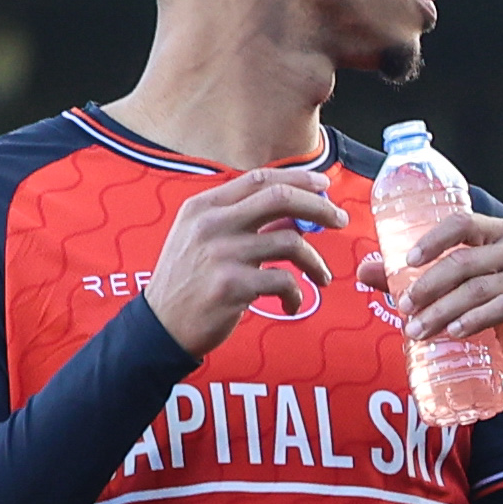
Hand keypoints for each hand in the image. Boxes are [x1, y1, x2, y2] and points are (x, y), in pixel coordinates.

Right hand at [147, 163, 348, 356]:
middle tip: (340, 220)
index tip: (324, 185)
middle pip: (280, 198)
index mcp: (205, 206)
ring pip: (291, 243)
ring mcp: (222, 254)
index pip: (259, 179)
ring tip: (321, 277)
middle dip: (319, 207)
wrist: (162, 325)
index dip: (298, 178)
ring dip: (315, 263)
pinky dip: (296, 294)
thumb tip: (293, 212)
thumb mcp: (204, 238)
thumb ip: (242, 221)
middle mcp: (212, 224)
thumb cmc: (190, 281)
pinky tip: (291, 304)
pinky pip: (285, 281)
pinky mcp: (232, 286)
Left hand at [370, 212, 502, 378]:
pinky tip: (455, 332)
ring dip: (444, 311)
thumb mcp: (453, 290)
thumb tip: (363, 270)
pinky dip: (475, 320)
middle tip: (404, 309)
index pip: (463, 223)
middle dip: (429, 286)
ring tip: (418, 331)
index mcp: (499, 233)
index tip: (407, 262)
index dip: (433, 240)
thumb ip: (413, 278)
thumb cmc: (490, 311)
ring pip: (481, 288)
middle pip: (466, 261)